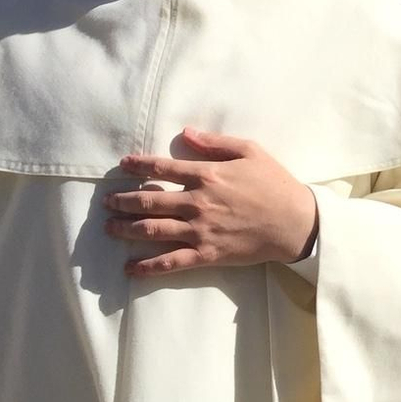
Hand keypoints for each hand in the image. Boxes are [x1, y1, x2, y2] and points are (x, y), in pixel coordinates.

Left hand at [107, 127, 318, 277]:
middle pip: (149, 202)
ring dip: (126, 229)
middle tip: (106, 202)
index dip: (139, 166)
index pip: (162, 169)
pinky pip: (170, 262)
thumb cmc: (274, 183)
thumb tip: (186, 133)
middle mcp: (197, 203)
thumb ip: (215, 142)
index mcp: (207, 175)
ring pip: (152, 231)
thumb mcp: (250, 151)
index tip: (123, 165)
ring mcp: (199, 231)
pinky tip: (130, 269)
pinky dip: (147, 267)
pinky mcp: (206, 254)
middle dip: (122, 201)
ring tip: (109, 228)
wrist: (294, 222)